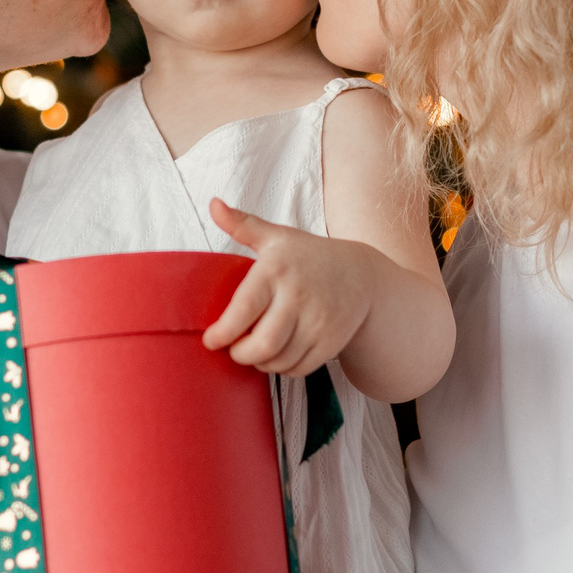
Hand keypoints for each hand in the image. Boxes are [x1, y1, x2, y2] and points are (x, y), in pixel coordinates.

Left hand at [201, 200, 387, 377]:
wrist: (361, 275)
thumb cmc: (309, 256)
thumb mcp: (277, 237)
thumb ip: (243, 224)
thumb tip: (213, 204)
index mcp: (277, 270)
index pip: (244, 309)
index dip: (223, 333)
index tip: (211, 339)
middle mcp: (298, 297)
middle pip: (263, 344)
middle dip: (240, 355)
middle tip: (234, 349)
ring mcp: (318, 322)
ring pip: (279, 360)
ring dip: (260, 363)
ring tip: (255, 351)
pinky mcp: (331, 342)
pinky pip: (298, 368)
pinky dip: (282, 369)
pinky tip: (278, 355)